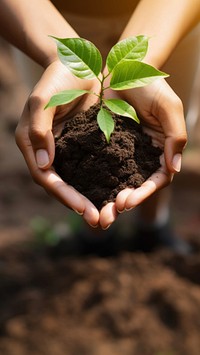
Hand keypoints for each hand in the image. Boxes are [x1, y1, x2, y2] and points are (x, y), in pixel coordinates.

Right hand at [15, 60, 100, 226]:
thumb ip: (39, 131)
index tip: (82, 208)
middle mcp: (48, 151)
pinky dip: (100, 181)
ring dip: (91, 198)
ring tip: (109, 214)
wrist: (76, 64)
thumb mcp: (43, 101)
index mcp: (32, 144)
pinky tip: (115, 192)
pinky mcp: (84, 145)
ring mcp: (67, 150)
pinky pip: (91, 168)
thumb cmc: (56, 79)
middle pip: (62, 185)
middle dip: (78, 204)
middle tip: (98, 221)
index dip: (63, 194)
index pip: (46, 177)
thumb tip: (43, 165)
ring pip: (77, 181)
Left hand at [99, 79, 186, 227]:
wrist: (122, 69)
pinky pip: (98, 168)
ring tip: (94, 213)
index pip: (156, 179)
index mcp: (160, 151)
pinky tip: (81, 192)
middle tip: (107, 217)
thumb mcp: (168, 107)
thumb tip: (173, 168)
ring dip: (106, 199)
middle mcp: (142, 157)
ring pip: (115, 182)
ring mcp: (122, 154)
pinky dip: (92, 182)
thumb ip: (174, 136)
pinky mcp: (103, 147)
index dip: (144, 193)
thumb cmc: (150, 85)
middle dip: (122, 203)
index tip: (127, 201)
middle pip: (135, 187)